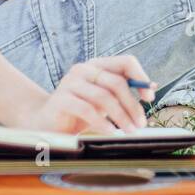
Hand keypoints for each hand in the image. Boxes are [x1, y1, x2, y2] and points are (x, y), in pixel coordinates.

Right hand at [16, 56, 157, 134]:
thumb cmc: (79, 112)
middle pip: (117, 82)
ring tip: (129, 131)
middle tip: (141, 123)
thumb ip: (121, 94)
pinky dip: (102, 123)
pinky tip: (111, 132)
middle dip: (132, 105)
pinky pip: (87, 110)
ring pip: (104, 97)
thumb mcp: (103, 101)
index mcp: (97, 66)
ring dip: (121, 116)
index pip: (126, 62)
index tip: (149, 98)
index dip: (141, 78)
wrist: (44, 122)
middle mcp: (83, 69)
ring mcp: (70, 83)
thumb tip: (150, 90)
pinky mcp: (60, 99)